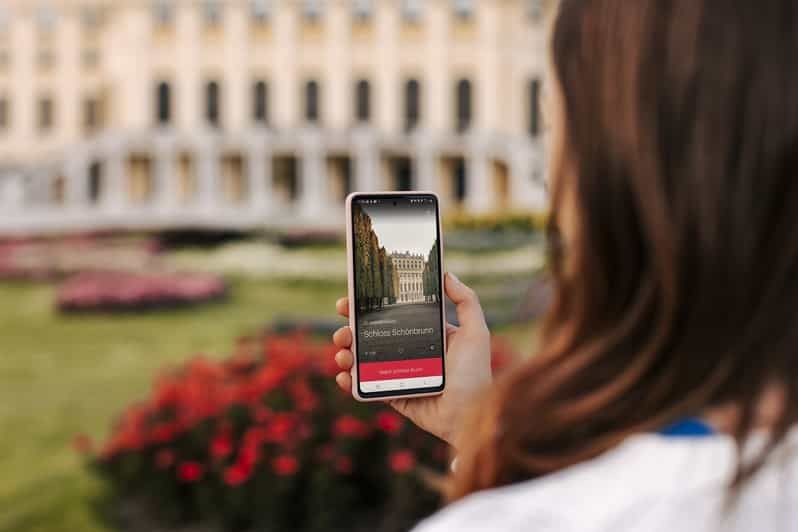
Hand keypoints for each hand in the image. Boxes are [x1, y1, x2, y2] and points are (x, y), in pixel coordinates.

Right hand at [331, 272, 491, 446]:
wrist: (470, 416)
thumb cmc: (475, 374)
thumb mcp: (476, 332)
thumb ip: (466, 301)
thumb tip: (446, 274)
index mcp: (424, 333)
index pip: (391, 314)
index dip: (369, 306)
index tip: (351, 299)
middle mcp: (408, 351)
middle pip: (370, 335)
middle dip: (350, 330)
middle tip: (344, 330)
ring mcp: (397, 374)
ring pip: (362, 360)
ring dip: (346, 354)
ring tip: (343, 354)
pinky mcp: (392, 395)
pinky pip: (365, 387)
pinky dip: (349, 382)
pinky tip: (345, 376)